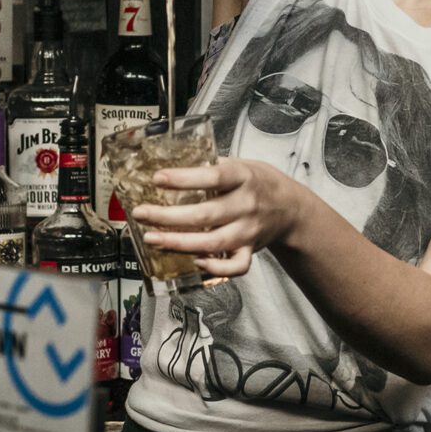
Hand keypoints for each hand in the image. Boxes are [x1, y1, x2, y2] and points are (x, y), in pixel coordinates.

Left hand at [132, 158, 296, 278]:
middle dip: (167, 216)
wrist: (290, 207)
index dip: (183, 179)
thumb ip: (210, 166)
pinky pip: (235, 266)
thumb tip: (169, 164)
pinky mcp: (250, 250)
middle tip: (140, 213)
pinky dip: (214, 267)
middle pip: (204, 215)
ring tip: (151, 238)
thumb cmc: (257, 183)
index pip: (212, 177)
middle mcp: (246, 205)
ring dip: (178, 243)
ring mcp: (249, 230)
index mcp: (243, 177)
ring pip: (212, 243)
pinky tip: (194, 262)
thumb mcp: (240, 164)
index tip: (157, 179)